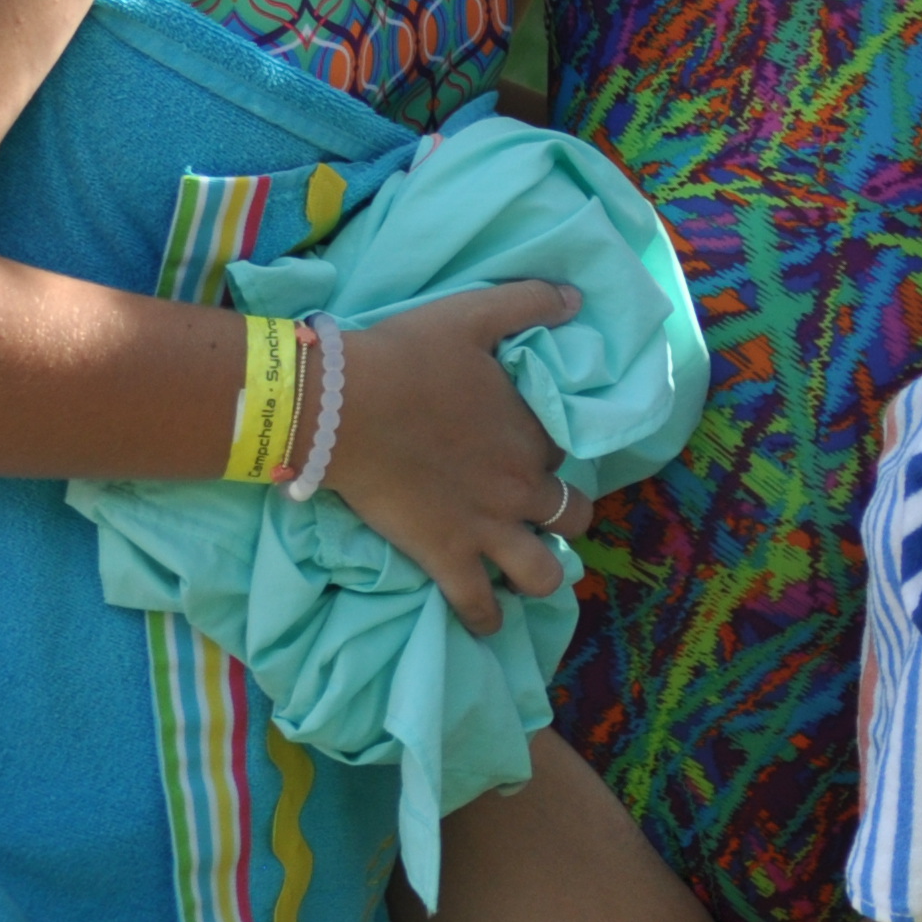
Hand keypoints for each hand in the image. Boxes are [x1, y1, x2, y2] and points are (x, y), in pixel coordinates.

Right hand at [319, 280, 581, 636]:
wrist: (344, 406)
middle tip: (538, 515)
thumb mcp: (475, 315)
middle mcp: (520, 486)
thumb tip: (577, 298)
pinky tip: (486, 623)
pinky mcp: (445, 557)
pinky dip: (485, 619)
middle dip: (563, 517)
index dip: (547, 452)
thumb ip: (531, 301)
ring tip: (526, 572)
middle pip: (571, 515)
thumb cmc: (408, 358)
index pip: (561, 451)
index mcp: (532, 433)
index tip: (527, 451)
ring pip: (545, 573)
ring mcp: (487, 527)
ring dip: (541, 574)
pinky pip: (477, 605)